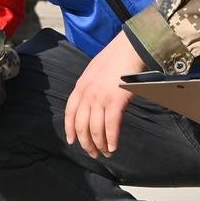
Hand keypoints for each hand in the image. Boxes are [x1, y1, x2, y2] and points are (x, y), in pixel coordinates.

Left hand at [64, 31, 147, 158]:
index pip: (70, 113)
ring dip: (99, 145)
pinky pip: (110, 126)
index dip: (70, 130)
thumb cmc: (117, 57)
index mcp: (80, 86)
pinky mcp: (115, 101)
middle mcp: (87, 94)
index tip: (73, 141)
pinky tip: (114, 147)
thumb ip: (91, 87)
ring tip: (105, 153)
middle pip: (81, 125)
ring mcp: (100, 98)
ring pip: (95, 129)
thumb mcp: (95, 71)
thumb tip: (94, 103)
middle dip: (86, 143)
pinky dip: (111, 139)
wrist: (129, 47)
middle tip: (93, 153)